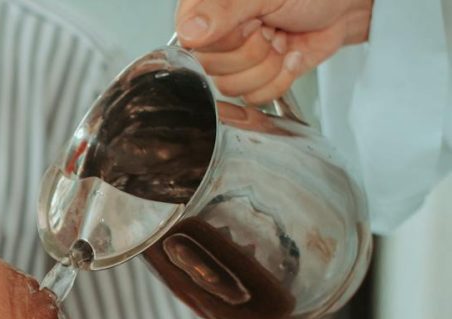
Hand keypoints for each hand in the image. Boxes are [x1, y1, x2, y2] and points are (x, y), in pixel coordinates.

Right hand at [175, 0, 373, 102]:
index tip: (253, 21)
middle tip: (270, 29)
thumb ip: (222, 9)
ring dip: (269, 66)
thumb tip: (189, 31)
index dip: (228, 40)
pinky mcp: (254, 79)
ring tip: (281, 41)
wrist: (340, 6)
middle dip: (253, 53)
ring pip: (233, 88)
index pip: (192, 44)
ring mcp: (233, 61)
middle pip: (213, 70)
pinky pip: (254, 98)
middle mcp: (214, 37)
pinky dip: (280, 79)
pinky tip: (287, 56)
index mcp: (205, 11)